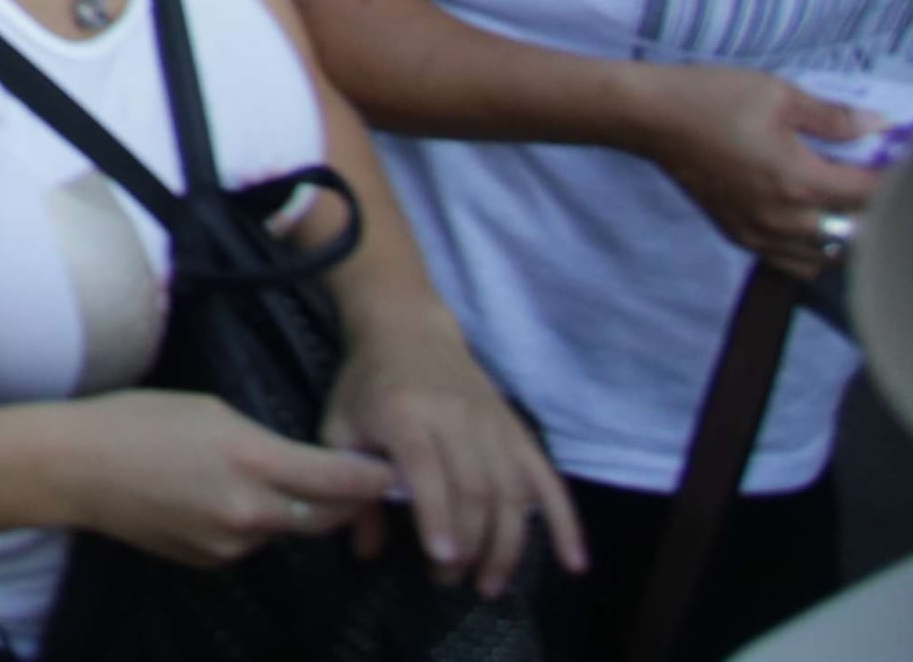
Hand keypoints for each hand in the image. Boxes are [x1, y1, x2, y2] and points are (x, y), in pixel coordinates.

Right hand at [56, 388, 403, 568]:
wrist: (77, 468)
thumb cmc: (138, 420)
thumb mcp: (211, 409)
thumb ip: (266, 442)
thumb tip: (300, 466)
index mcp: (252, 459)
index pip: (338, 480)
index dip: (373, 478)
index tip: (390, 472)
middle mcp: (250, 510)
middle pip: (325, 517)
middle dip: (345, 501)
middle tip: (351, 481)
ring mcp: (230, 544)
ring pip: (286, 530)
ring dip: (293, 511)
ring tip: (265, 481)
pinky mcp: (211, 562)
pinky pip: (251, 544)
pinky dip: (253, 524)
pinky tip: (220, 499)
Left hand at [325, 314, 583, 595]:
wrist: (408, 328)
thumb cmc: (367, 383)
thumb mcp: (340, 426)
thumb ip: (351, 485)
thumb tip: (366, 551)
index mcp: (405, 413)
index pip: (428, 470)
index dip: (438, 515)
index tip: (443, 557)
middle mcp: (456, 418)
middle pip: (476, 489)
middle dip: (469, 543)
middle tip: (451, 580)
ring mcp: (493, 423)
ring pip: (512, 492)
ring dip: (507, 544)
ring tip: (489, 584)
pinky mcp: (517, 430)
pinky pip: (547, 479)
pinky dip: (564, 522)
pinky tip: (573, 562)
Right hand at [633, 63, 878, 275]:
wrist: (650, 117)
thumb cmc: (713, 97)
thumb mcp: (778, 93)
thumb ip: (834, 117)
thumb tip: (880, 126)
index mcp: (799, 180)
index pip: (871, 195)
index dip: (898, 179)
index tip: (909, 162)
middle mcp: (785, 218)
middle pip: (856, 234)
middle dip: (875, 209)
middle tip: (878, 181)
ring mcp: (761, 233)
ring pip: (827, 256)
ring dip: (845, 235)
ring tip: (845, 205)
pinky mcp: (741, 236)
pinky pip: (794, 263)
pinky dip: (813, 250)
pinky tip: (811, 222)